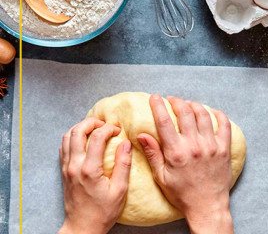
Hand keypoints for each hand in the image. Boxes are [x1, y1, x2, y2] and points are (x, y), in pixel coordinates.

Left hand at [58, 117, 131, 233]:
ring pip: (67, 137)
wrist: (82, 227)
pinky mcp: (63, 171)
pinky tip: (82, 140)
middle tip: (104, 123)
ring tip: (93, 128)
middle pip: (77, 131)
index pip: (97, 137)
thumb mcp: (120, 191)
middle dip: (91, 122)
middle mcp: (74, 165)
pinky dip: (72, 137)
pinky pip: (63, 147)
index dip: (108, 129)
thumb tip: (126, 143)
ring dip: (80, 127)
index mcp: (89, 169)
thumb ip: (123, 165)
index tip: (118, 130)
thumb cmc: (103, 212)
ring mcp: (66, 168)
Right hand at [138, 94, 233, 233]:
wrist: (207, 206)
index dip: (158, 106)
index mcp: (177, 152)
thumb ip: (152, 154)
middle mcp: (195, 146)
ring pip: (204, 115)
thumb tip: (142, 135)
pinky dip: (218, 114)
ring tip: (188, 104)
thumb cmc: (182, 194)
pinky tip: (210, 112)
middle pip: (185, 112)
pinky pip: (224, 125)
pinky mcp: (224, 149)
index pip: (165, 121)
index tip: (155, 97)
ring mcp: (211, 146)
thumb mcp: (161, 177)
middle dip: (177, 101)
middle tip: (171, 99)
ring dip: (194, 105)